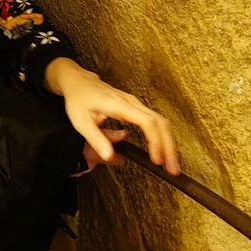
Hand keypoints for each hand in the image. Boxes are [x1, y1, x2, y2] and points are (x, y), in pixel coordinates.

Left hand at [45, 58, 181, 174]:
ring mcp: (136, 104)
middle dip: (169, 146)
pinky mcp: (136, 107)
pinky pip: (156, 121)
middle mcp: (132, 103)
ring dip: (169, 143)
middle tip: (172, 168)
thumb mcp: (80, 121)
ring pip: (161, 122)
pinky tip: (163, 150)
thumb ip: (96, 138)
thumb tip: (110, 156)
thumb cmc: (78, 100)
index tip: (156, 159)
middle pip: (161, 123)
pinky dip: (163, 136)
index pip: (146, 122)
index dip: (155, 141)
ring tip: (171, 164)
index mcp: (119, 105)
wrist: (79, 82)